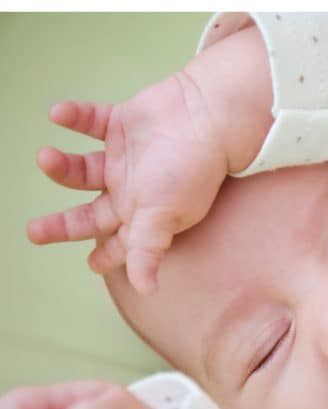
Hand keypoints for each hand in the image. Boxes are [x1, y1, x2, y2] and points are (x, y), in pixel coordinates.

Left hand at [27, 73, 228, 294]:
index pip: (120, 241)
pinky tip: (58, 114)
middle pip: (90, 212)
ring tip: (46, 158)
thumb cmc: (193, 169)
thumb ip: (148, 250)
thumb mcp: (165, 215)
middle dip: (63, 224)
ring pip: (82, 167)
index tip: (90, 264)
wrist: (207, 116)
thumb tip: (146, 290)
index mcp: (142, 213)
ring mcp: (126, 156)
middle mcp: (131, 188)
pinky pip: (91, 121)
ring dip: (61, 166)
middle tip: (35, 231)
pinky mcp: (123, 123)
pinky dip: (74, 116)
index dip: (104, 255)